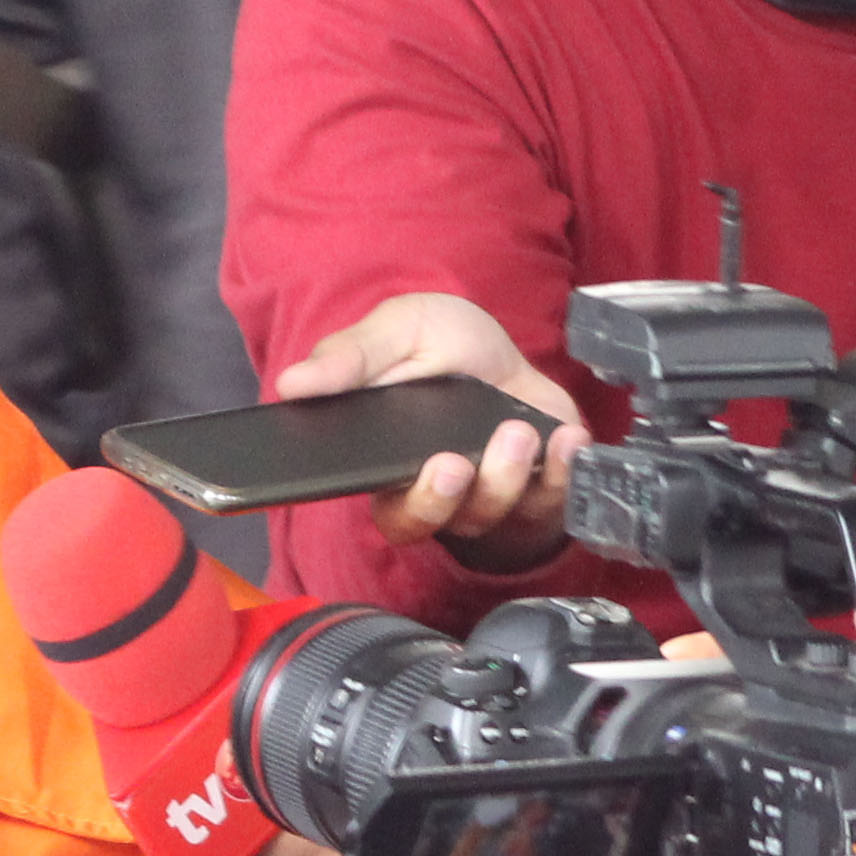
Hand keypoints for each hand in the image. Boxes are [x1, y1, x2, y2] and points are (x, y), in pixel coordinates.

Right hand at [274, 293, 588, 569]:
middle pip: (433, 524)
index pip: (387, 506)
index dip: (408, 501)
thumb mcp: (396, 331)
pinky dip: (564, 471)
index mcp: (386, 464)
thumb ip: (350, 357)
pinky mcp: (538, 488)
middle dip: (446, 499)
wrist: (504, 349)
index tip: (423, 469)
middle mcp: (435, 492)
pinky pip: (553, 500)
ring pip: (490, 514)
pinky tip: (566, 440)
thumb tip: (289, 383)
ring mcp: (488, 494)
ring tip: (517, 431)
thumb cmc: (441, 347)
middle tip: (458, 460)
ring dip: (507, 477)